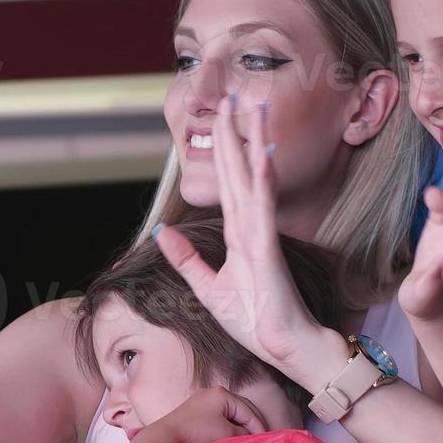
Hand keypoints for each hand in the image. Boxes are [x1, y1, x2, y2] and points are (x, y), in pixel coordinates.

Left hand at [143, 386, 270, 442]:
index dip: (259, 427)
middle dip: (251, 425)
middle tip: (260, 440)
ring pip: (230, 414)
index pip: (248, 411)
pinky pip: (218, 418)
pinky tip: (231, 437)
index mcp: (222, 394)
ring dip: (239, 427)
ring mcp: (203, 401)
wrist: (167, 438)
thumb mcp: (227, 433)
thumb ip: (243, 433)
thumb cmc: (198, 433)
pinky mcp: (195, 412)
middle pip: (240, 409)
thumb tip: (249, 435)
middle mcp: (213, 393)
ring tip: (247, 440)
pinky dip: (227, 427)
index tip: (266, 441)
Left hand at [155, 94, 325, 366]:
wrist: (283, 347)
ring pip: (253, 180)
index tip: (221, 118)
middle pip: (239, 171)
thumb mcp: (207, 288)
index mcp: (238, 233)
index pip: (228, 183)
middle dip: (234, 133)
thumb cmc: (254, 320)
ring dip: (251, 144)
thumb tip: (159, 232)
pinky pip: (262, 210)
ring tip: (253, 109)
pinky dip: (262, 182)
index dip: (223, 150)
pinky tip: (262, 155)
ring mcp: (261, 236)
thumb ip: (185, 259)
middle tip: (233, 95)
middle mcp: (251, 227)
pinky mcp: (267, 251)